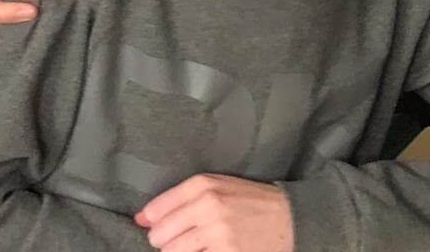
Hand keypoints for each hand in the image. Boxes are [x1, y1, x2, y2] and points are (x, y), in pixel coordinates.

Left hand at [136, 174, 293, 251]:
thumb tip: (139, 219)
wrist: (290, 217)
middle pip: (159, 236)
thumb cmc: (250, 201)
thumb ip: (179, 199)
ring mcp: (218, 232)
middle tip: (186, 238)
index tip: (164, 227)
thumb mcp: (219, 186)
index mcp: (204, 184)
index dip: (154, 223)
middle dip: (166, 241)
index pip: (155, 210)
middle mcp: (208, 206)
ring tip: (199, 246)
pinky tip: (211, 250)